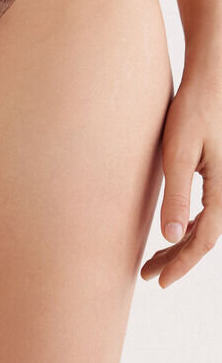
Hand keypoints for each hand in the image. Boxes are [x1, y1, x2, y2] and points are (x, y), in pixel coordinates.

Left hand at [141, 69, 221, 287]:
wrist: (210, 81)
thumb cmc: (193, 110)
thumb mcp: (178, 153)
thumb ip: (177, 195)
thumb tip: (172, 235)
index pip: (204, 239)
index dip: (182, 263)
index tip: (160, 281)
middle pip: (205, 237)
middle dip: (177, 259)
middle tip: (148, 276)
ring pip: (206, 226)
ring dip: (181, 245)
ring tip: (153, 260)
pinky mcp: (219, 176)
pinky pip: (207, 212)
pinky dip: (187, 227)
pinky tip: (169, 233)